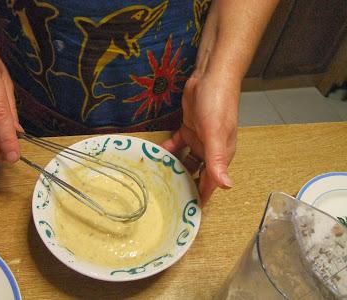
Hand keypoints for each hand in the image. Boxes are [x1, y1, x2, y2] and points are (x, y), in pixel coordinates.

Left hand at [162, 73, 238, 202]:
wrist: (210, 77)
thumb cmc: (218, 104)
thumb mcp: (216, 134)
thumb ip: (217, 160)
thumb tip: (227, 187)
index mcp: (221, 155)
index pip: (211, 183)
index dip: (201, 198)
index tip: (187, 214)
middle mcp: (210, 151)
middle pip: (197, 175)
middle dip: (184, 186)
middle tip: (165, 199)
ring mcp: (198, 140)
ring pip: (184, 161)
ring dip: (173, 169)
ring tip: (156, 181)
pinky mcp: (187, 129)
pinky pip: (175, 145)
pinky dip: (167, 151)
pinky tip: (154, 157)